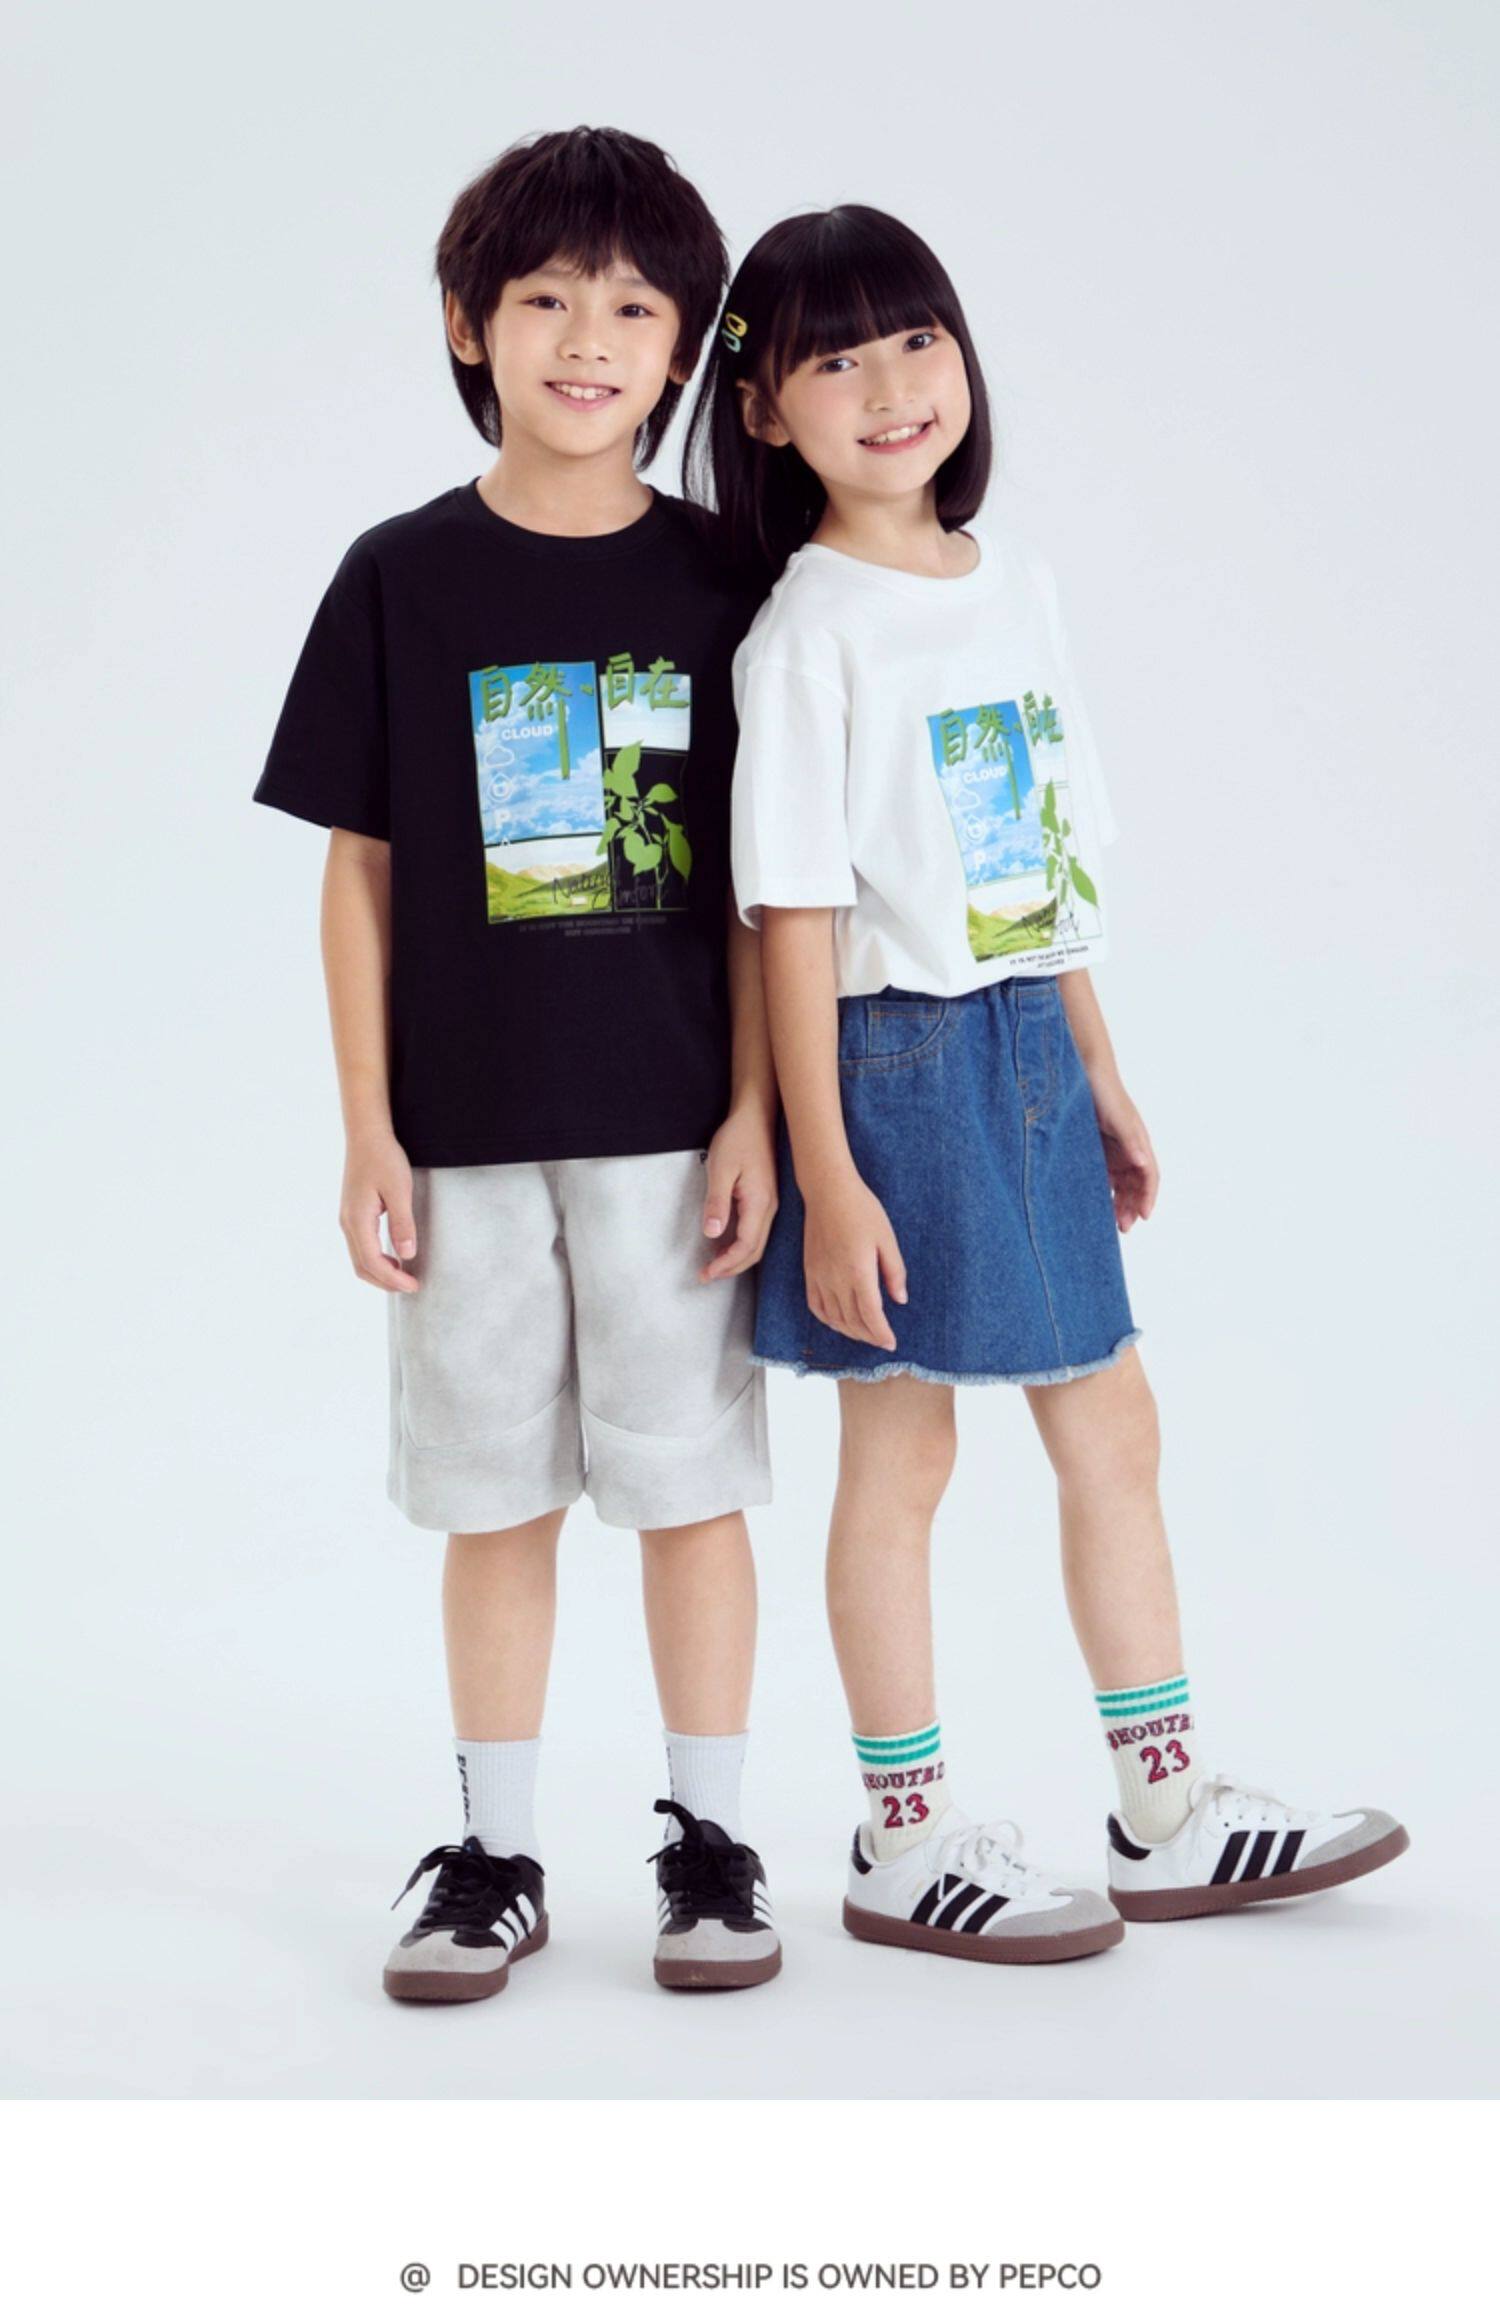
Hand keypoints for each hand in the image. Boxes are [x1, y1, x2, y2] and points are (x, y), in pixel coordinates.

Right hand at [339, 1128, 418, 1290]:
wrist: (366, 1136)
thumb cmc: (384, 1158)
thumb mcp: (399, 1190)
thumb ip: (403, 1223)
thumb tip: (407, 1255)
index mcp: (357, 1220)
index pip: (372, 1262)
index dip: (393, 1279)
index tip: (414, 1285)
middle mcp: (347, 1223)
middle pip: (362, 1267)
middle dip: (386, 1282)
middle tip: (412, 1286)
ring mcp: (347, 1219)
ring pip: (360, 1259)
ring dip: (380, 1272)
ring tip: (405, 1276)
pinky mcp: (353, 1214)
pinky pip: (361, 1246)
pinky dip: (376, 1260)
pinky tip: (394, 1258)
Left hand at [699, 1106, 778, 1280]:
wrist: (756, 1116)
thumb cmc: (737, 1139)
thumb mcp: (720, 1169)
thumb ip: (717, 1203)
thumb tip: (712, 1235)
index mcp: (759, 1204)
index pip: (745, 1247)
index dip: (726, 1264)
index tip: (706, 1273)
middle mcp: (769, 1208)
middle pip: (754, 1251)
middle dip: (731, 1268)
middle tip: (706, 1276)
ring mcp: (770, 1203)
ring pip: (757, 1243)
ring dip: (736, 1258)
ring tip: (714, 1265)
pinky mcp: (766, 1197)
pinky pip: (756, 1230)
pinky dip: (741, 1244)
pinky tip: (725, 1242)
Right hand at [803, 1172, 907, 1348]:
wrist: (828, 1192)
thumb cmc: (862, 1210)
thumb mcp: (887, 1239)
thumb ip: (895, 1272)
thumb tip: (900, 1299)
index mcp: (858, 1271)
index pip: (870, 1314)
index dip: (881, 1333)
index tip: (891, 1343)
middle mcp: (836, 1278)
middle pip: (852, 1320)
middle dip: (868, 1335)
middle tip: (882, 1340)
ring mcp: (819, 1276)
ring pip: (833, 1317)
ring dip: (850, 1331)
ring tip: (865, 1334)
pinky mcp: (810, 1272)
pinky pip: (816, 1305)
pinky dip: (828, 1320)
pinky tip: (839, 1322)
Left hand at [1089, 1072, 1158, 1230]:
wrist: (1081, 1072)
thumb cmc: (1104, 1093)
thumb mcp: (1118, 1118)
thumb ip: (1131, 1140)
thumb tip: (1143, 1163)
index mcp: (1139, 1142)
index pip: (1150, 1175)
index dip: (1148, 1196)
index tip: (1144, 1216)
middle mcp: (1129, 1148)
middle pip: (1136, 1184)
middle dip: (1133, 1206)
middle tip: (1123, 1228)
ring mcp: (1113, 1149)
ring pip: (1121, 1183)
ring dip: (1119, 1202)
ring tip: (1112, 1223)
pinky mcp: (1096, 1148)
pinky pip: (1103, 1175)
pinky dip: (1104, 1190)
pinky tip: (1094, 1203)